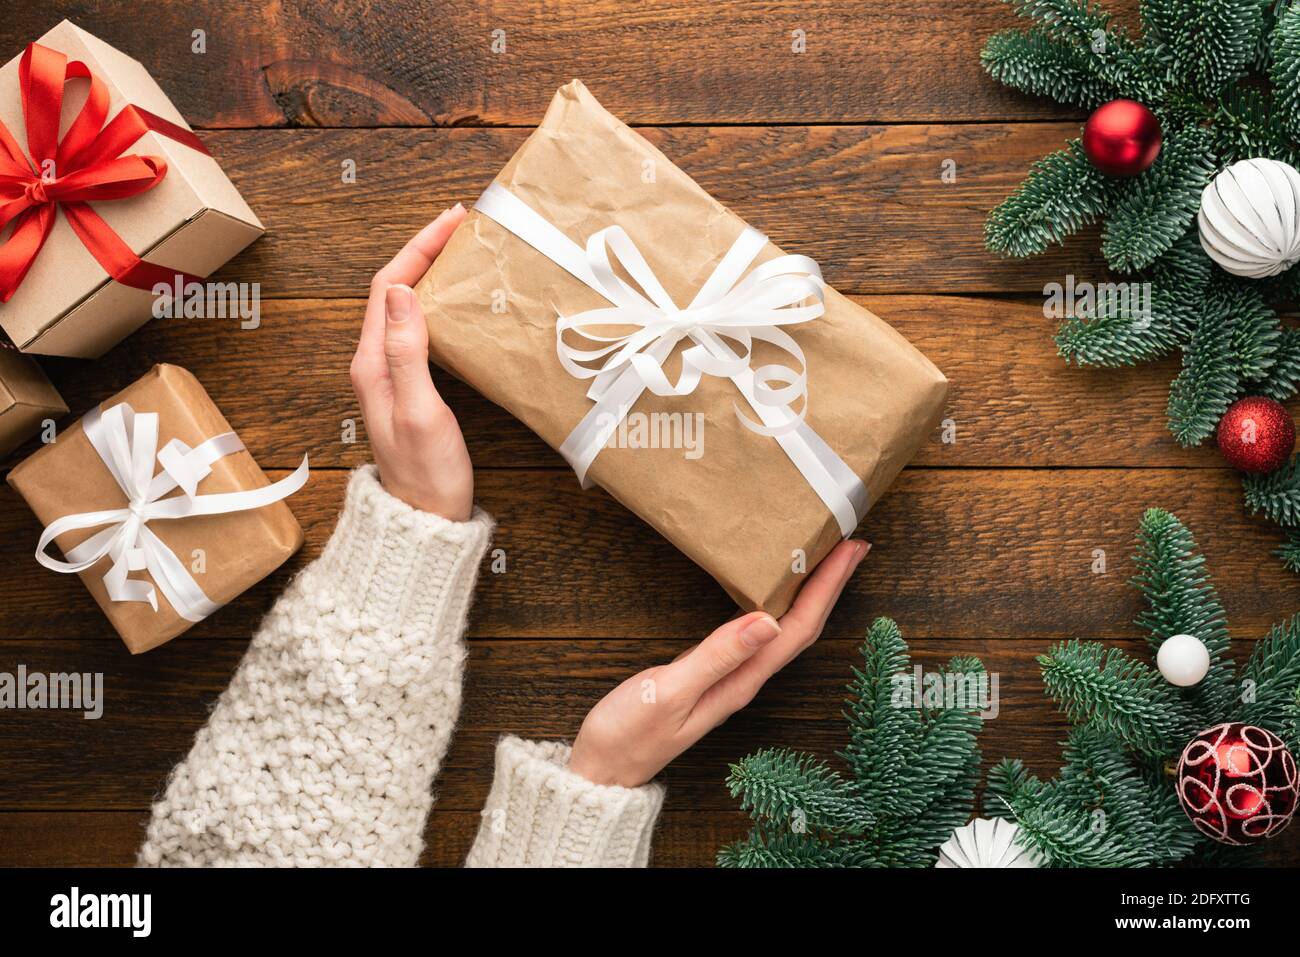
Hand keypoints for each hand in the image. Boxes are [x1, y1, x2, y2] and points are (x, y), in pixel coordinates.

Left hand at [350, 205, 473, 519]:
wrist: (423, 521)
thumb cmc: (425, 474)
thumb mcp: (418, 411)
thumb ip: (407, 353)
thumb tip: (403, 291)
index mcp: (372, 362)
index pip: (389, 286)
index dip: (418, 248)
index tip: (453, 221)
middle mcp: (375, 364)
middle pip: (395, 290)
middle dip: (426, 251)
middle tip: (464, 227)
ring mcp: (391, 376)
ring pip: (407, 308)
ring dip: (432, 275)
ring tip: (464, 254)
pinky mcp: (410, 389)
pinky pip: (420, 331)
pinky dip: (440, 305)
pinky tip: (462, 305)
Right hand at [568, 539, 869, 787]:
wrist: (602, 771)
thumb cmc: (628, 734)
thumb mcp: (668, 692)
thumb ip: (716, 657)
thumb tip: (766, 621)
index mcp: (741, 681)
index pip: (798, 628)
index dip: (827, 587)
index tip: (848, 550)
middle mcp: (746, 680)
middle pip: (801, 627)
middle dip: (829, 585)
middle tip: (851, 543)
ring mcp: (732, 678)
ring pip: (785, 630)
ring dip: (810, 595)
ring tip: (825, 560)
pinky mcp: (714, 674)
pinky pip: (761, 635)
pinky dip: (779, 607)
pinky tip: (775, 593)